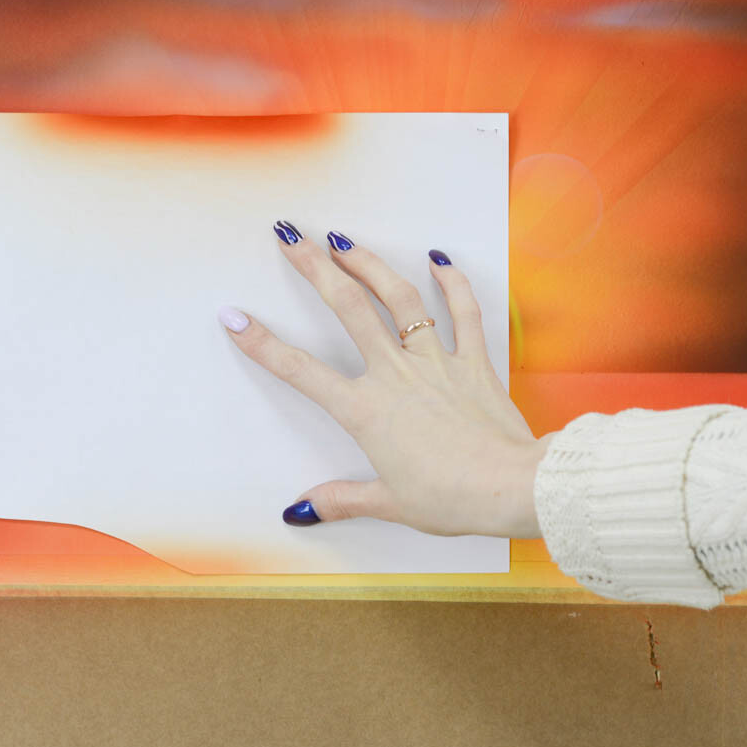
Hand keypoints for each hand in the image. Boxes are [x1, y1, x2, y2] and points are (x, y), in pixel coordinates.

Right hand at [218, 221, 547, 538]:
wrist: (512, 487)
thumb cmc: (452, 499)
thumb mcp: (390, 504)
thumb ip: (342, 500)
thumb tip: (300, 511)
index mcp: (366, 411)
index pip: (301, 371)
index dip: (262, 344)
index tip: (234, 317)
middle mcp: (395, 374)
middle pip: (348, 309)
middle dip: (314, 268)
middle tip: (290, 236)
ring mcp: (435, 361)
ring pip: (400, 298)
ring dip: (370, 263)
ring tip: (344, 239)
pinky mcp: (473, 360)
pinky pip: (463, 311)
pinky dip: (452, 281)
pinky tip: (438, 257)